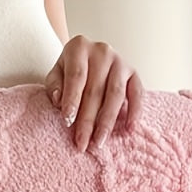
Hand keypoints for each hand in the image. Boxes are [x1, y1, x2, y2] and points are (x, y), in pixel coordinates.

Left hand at [44, 34, 143, 152]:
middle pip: (95, 90)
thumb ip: (54, 86)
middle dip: (88, 120)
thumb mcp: (55, 75)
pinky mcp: (134, 73)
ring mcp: (120, 62)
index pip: (76, 76)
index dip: (72, 100)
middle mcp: (102, 51)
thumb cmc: (68, 72)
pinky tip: (129, 130)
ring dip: (107, 121)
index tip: (67, 122)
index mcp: (79, 47)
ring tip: (99, 142)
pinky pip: (137, 94)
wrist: (88, 60)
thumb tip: (59, 100)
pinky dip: (135, 112)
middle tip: (82, 143)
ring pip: (115, 94)